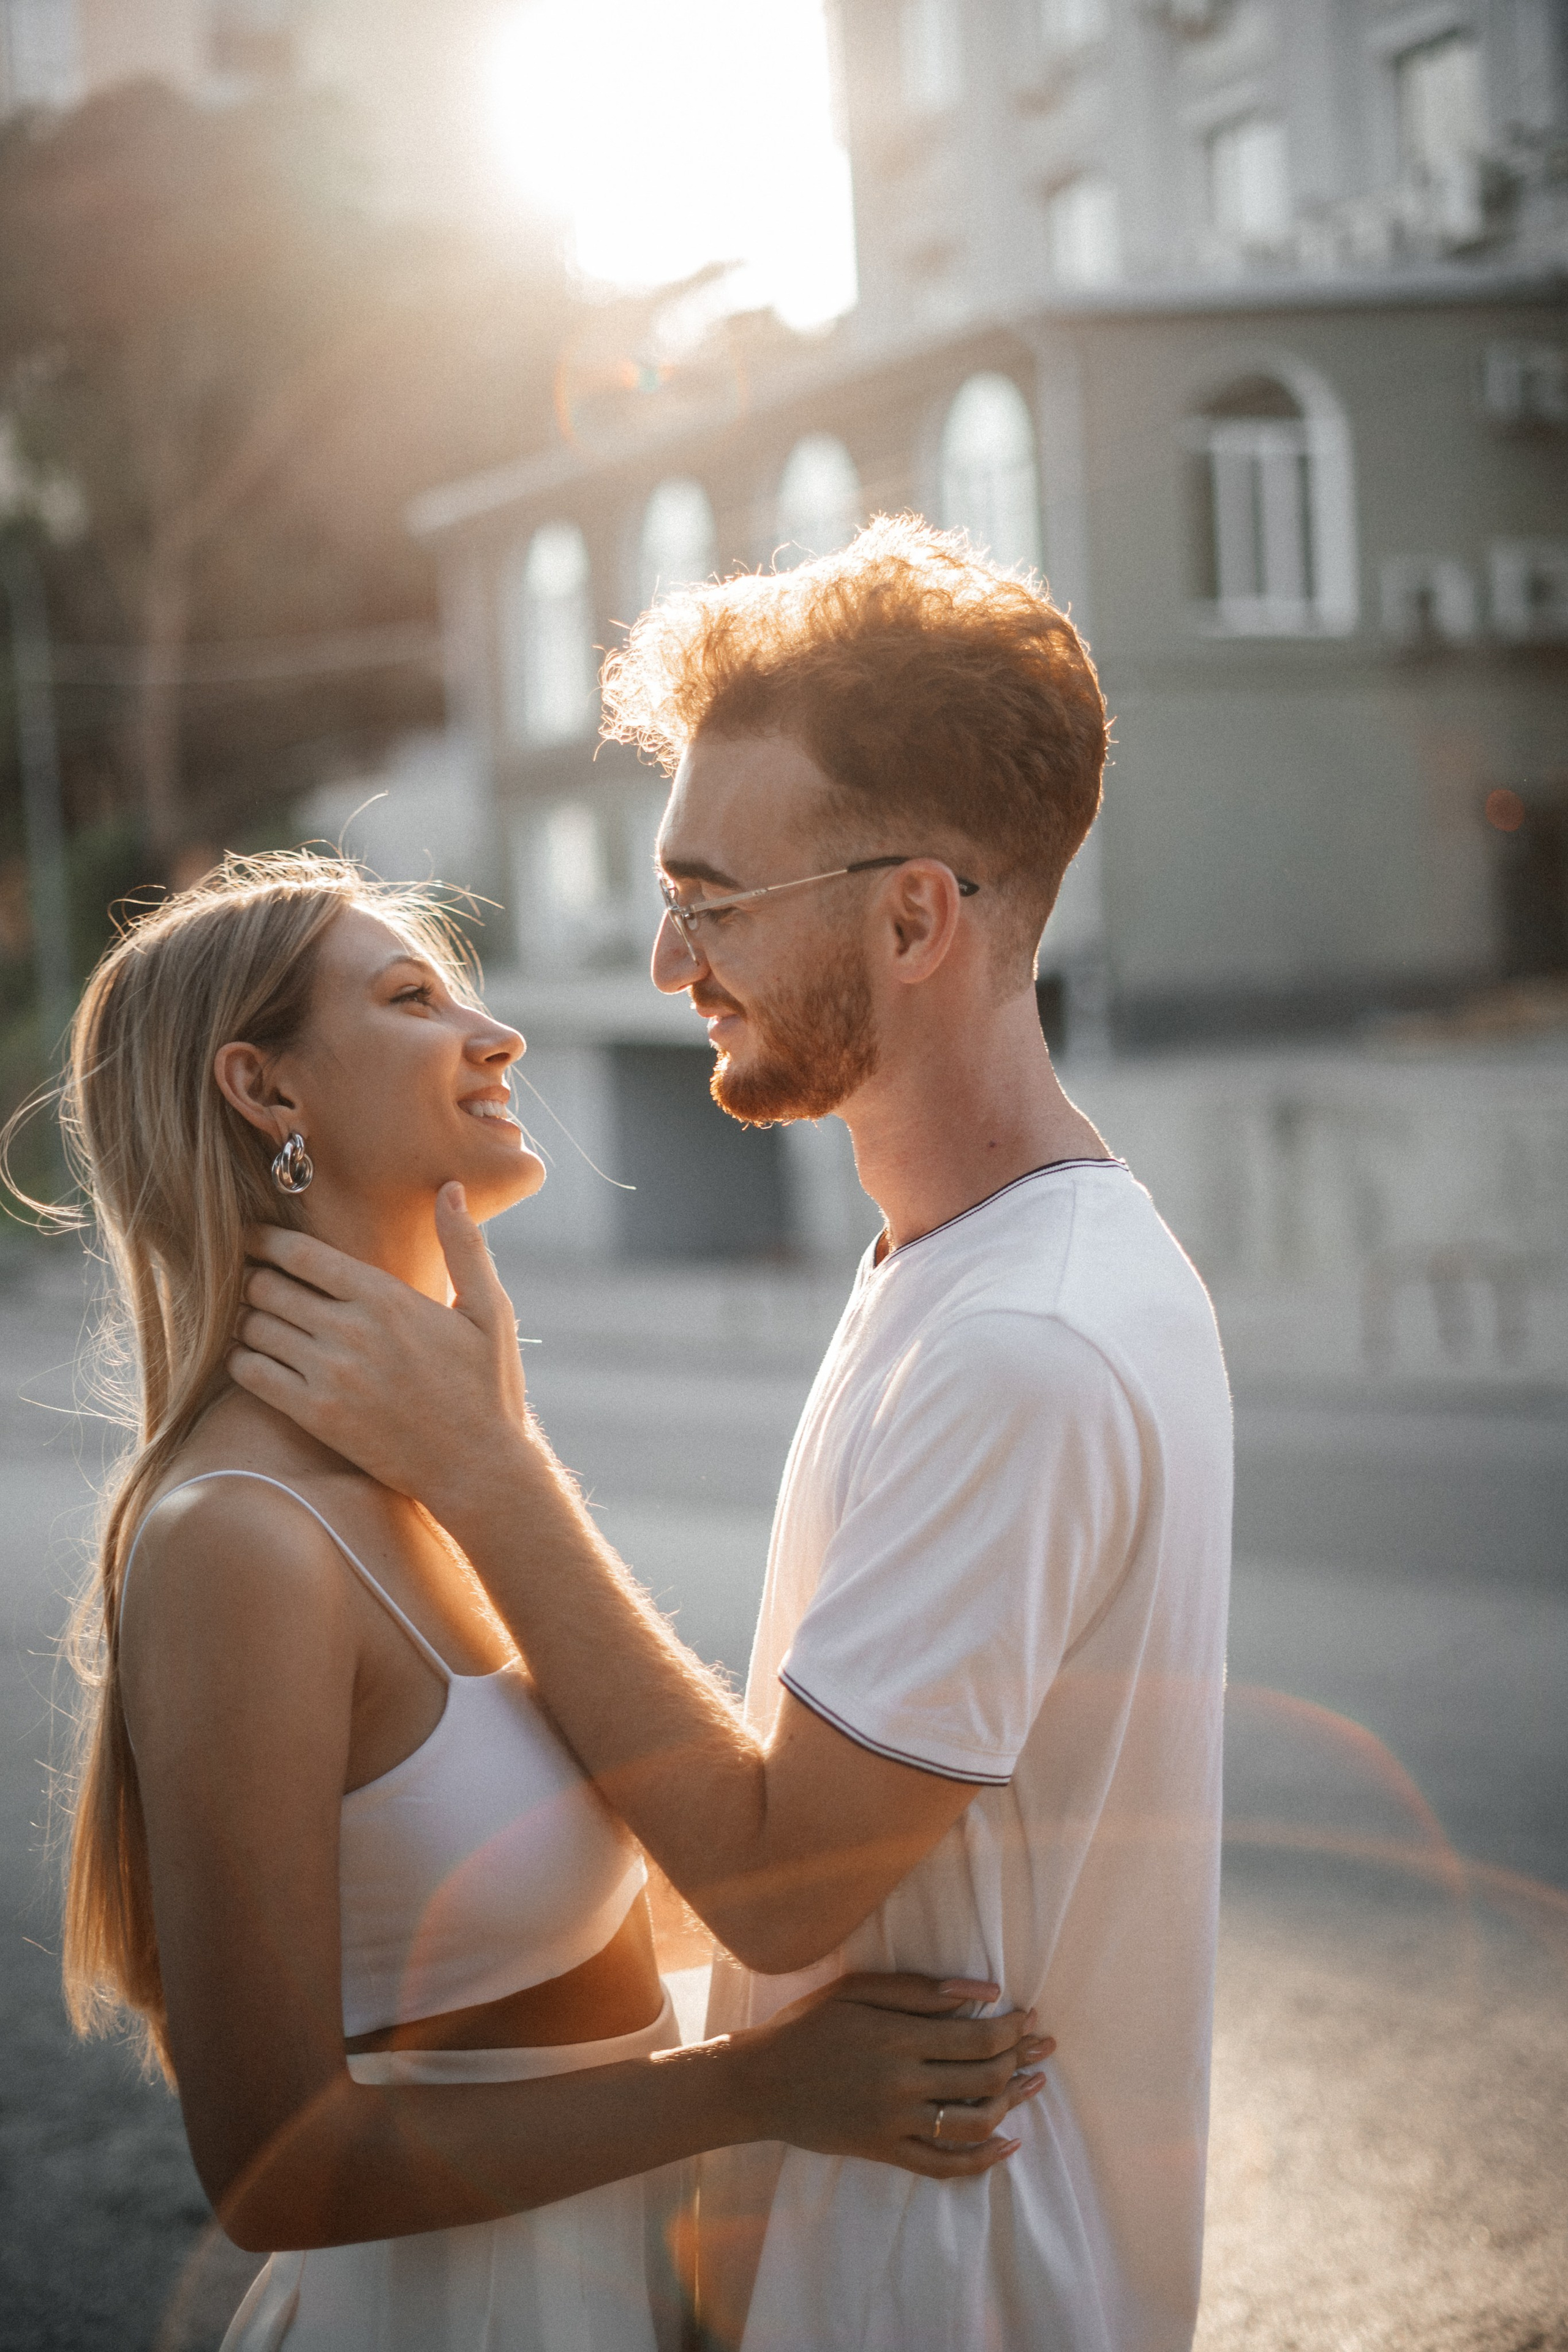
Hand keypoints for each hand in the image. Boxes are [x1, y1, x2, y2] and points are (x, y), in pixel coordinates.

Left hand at [229, 1185, 533, 1511]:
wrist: (479, 1468)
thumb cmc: (488, 1387)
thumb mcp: (490, 1310)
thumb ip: (465, 1246)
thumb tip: (451, 1188)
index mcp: (387, 1297)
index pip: (301, 1255)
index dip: (266, 1240)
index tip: (251, 1237)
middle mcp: (351, 1331)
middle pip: (268, 1287)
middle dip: (254, 1278)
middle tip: (251, 1279)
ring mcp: (330, 1375)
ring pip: (255, 1329)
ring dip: (248, 1320)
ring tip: (254, 1318)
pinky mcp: (316, 1416)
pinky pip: (252, 1375)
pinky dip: (242, 1360)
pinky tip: (255, 1357)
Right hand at [733, 1974, 1051, 2178]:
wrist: (758, 2083)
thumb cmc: (807, 2026)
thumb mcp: (857, 1989)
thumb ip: (921, 1990)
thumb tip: (984, 1990)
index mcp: (898, 2037)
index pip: (977, 2038)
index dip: (1012, 2029)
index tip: (1029, 2018)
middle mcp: (903, 2083)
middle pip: (984, 2078)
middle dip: (1021, 2060)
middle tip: (1044, 2047)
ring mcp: (895, 2124)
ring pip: (973, 2123)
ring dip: (1012, 2104)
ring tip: (1034, 2086)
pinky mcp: (885, 2152)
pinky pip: (944, 2166)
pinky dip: (982, 2160)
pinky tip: (1008, 2144)